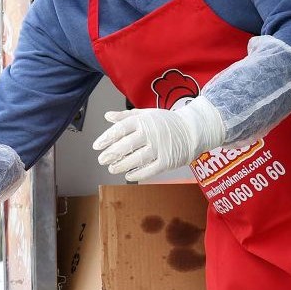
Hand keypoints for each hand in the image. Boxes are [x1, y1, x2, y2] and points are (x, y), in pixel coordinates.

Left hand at [92, 100, 226, 182]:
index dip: (107, 138)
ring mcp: (160, 147)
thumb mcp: (146, 114)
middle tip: (102, 160)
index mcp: (144, 120)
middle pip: (126, 145)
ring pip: (136, 159)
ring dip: (122, 165)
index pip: (121, 129)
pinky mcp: (167, 160)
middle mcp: (151, 133)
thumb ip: (126, 116)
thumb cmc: (167, 122)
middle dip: (111, 154)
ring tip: (112, 168)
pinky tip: (128, 175)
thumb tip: (107, 116)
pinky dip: (138, 174)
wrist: (193, 129)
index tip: (97, 146)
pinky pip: (150, 170)